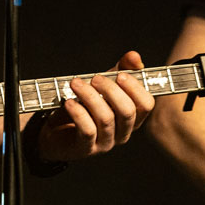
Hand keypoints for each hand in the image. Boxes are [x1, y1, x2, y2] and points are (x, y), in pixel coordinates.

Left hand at [36, 51, 154, 160]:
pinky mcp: (86, 148)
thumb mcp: (104, 86)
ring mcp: (105, 142)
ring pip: (106, 119)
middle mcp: (123, 132)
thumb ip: (121, 70)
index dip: (136, 88)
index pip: (146, 105)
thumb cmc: (85, 106)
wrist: (57, 131)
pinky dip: (78, 113)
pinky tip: (69, 102)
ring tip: (75, 83)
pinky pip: (88, 130)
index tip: (120, 74)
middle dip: (110, 90)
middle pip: (127, 111)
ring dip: (90, 96)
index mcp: (132, 117)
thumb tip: (134, 56)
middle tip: (95, 77)